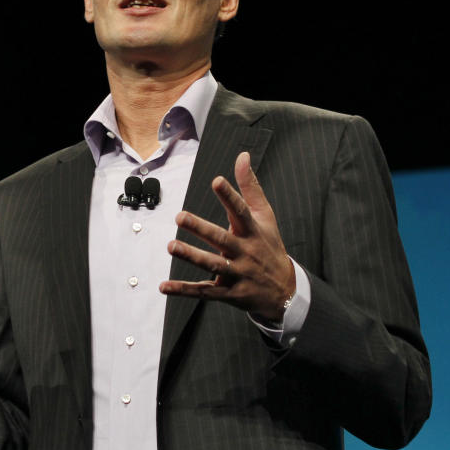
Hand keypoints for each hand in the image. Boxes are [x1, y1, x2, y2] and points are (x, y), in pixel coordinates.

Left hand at [159, 151, 294, 321]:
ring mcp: (238, 274)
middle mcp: (246, 252)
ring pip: (213, 265)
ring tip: (171, 246)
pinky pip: (205, 292)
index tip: (216, 181)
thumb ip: (250, 186)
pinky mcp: (230, 293)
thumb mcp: (265, 216)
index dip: (230, 196)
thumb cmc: (269, 245)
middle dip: (201, 228)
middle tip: (180, 216)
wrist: (285, 290)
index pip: (241, 211)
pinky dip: (184, 290)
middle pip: (222, 239)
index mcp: (253, 231)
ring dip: (191, 256)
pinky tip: (164, 286)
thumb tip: (242, 156)